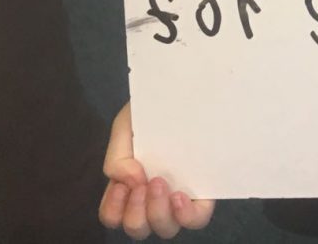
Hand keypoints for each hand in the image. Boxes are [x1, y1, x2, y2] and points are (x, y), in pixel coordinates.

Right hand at [99, 102, 215, 238]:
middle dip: (136, 212)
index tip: (120, 186)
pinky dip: (185, 215)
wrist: (183, 89)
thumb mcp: (125, 125)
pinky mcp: (204, 191)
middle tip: (144, 183)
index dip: (114, 209)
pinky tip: (179, 196)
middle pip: (138, 228)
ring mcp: (179, 196)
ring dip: (157, 212)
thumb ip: (117, 155)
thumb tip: (130, 182)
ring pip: (165, 229)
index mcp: (130, 184)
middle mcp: (153, 197)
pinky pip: (196, 218)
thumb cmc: (151, 111)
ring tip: (160, 182)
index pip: (114, 216)